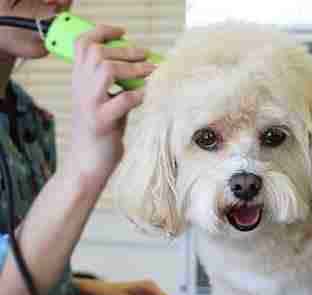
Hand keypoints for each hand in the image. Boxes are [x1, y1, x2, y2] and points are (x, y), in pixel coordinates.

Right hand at [67, 24, 155, 183]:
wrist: (87, 163)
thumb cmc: (102, 132)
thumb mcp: (104, 101)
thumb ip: (115, 84)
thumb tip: (143, 66)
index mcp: (79, 81)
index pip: (82, 45)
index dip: (102, 32)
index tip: (123, 32)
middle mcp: (80, 89)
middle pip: (98, 53)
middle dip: (126, 51)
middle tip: (147, 56)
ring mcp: (89, 105)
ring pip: (107, 70)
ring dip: (134, 69)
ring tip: (151, 72)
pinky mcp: (102, 123)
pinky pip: (124, 100)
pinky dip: (140, 95)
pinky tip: (148, 97)